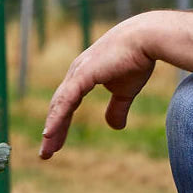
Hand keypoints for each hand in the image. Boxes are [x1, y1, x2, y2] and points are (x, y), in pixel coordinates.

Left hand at [40, 15, 156, 158]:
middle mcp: (76, 74)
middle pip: (59, 106)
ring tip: (47, 150)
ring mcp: (78, 73)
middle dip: (53, 130)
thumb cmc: (137, 60)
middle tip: (46, 153)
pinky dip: (57, 118)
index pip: (67, 104)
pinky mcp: (83, 74)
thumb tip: (114, 128)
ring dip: (52, 128)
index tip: (55, 144)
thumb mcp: (126, 92)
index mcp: (83, 76)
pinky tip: (49, 133)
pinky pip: (66, 101)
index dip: (61, 123)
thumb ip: (117, 108)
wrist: (146, 40)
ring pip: (60, 106)